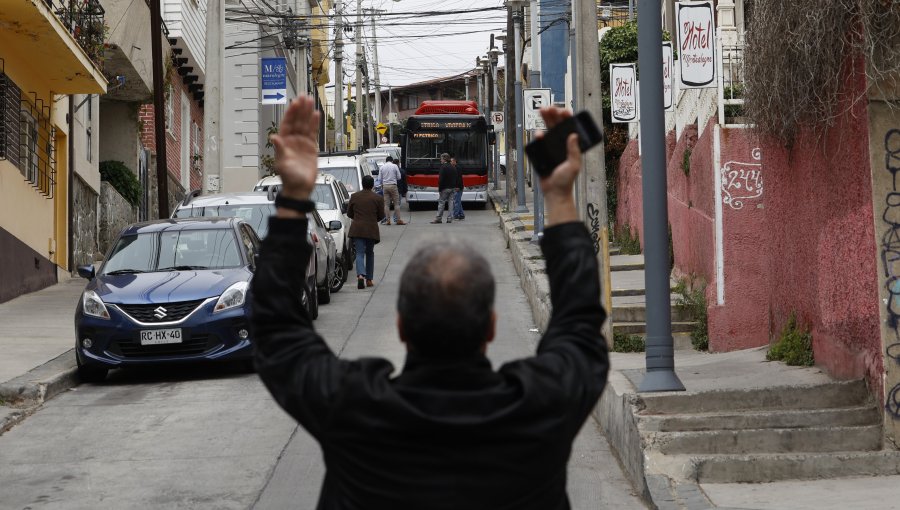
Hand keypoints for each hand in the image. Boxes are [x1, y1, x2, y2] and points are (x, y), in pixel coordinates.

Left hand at [270, 96, 319, 199]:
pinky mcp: (311, 148)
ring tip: (311, 101)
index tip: (294, 103)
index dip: (291, 113)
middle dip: (300, 109)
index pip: (287, 123)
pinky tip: (316, 115)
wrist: (300, 188)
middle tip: (303, 96)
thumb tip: (273, 137)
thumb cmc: (289, 177)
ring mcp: (302, 143)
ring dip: (307, 113)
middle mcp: (292, 140)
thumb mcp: (282, 163)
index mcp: (284, 142)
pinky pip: (313, 133)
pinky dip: (314, 124)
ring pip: (305, 124)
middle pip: (297, 121)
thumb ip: (279, 149)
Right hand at [537, 107, 580, 225]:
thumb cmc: (566, 180)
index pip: (569, 128)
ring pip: (547, 130)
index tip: (564, 111)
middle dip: (553, 115)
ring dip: (545, 120)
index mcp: (571, 146)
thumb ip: (574, 151)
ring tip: (542, 111)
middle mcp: (561, 145)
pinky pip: (539, 142)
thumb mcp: (573, 165)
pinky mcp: (542, 153)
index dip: (567, 118)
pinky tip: (539, 133)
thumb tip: (573, 135)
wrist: (554, 192)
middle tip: (550, 107)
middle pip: (557, 126)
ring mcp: (551, 148)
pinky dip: (538, 136)